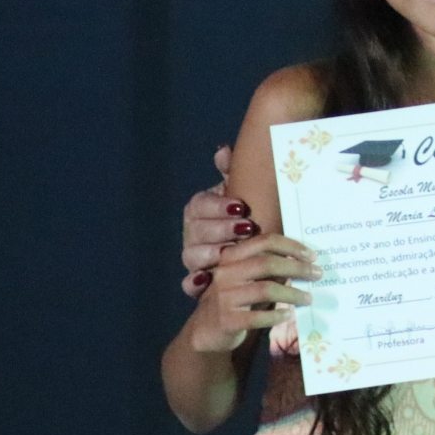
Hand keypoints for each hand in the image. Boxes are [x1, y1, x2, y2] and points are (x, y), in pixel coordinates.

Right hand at [181, 146, 251, 296]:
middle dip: (221, 229)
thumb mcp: (240, 193)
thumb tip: (223, 150)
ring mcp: (193, 258)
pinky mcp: (197, 282)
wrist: (246, 255)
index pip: (200, 204)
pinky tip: (206, 281)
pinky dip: (194, 283)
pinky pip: (188, 284)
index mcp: (199, 210)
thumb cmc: (243, 218)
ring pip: (191, 256)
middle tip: (247, 228)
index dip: (218, 206)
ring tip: (230, 254)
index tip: (242, 206)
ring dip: (211, 254)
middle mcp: (192, 233)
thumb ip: (232, 172)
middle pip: (197, 230)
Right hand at [184, 233, 319, 353]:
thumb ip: (269, 268)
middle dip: (297, 267)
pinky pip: (257, 317)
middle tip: (317, 274)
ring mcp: (224, 296)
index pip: (265, 241)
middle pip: (267, 263)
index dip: (291, 246)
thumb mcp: (248, 279)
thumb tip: (304, 263)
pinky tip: (287, 315)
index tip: (312, 255)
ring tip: (308, 298)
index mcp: (232, 256)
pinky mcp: (226, 320)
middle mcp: (226, 272)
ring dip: (292, 293)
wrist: (206, 331)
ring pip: (265, 289)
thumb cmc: (235, 300)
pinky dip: (276, 316)